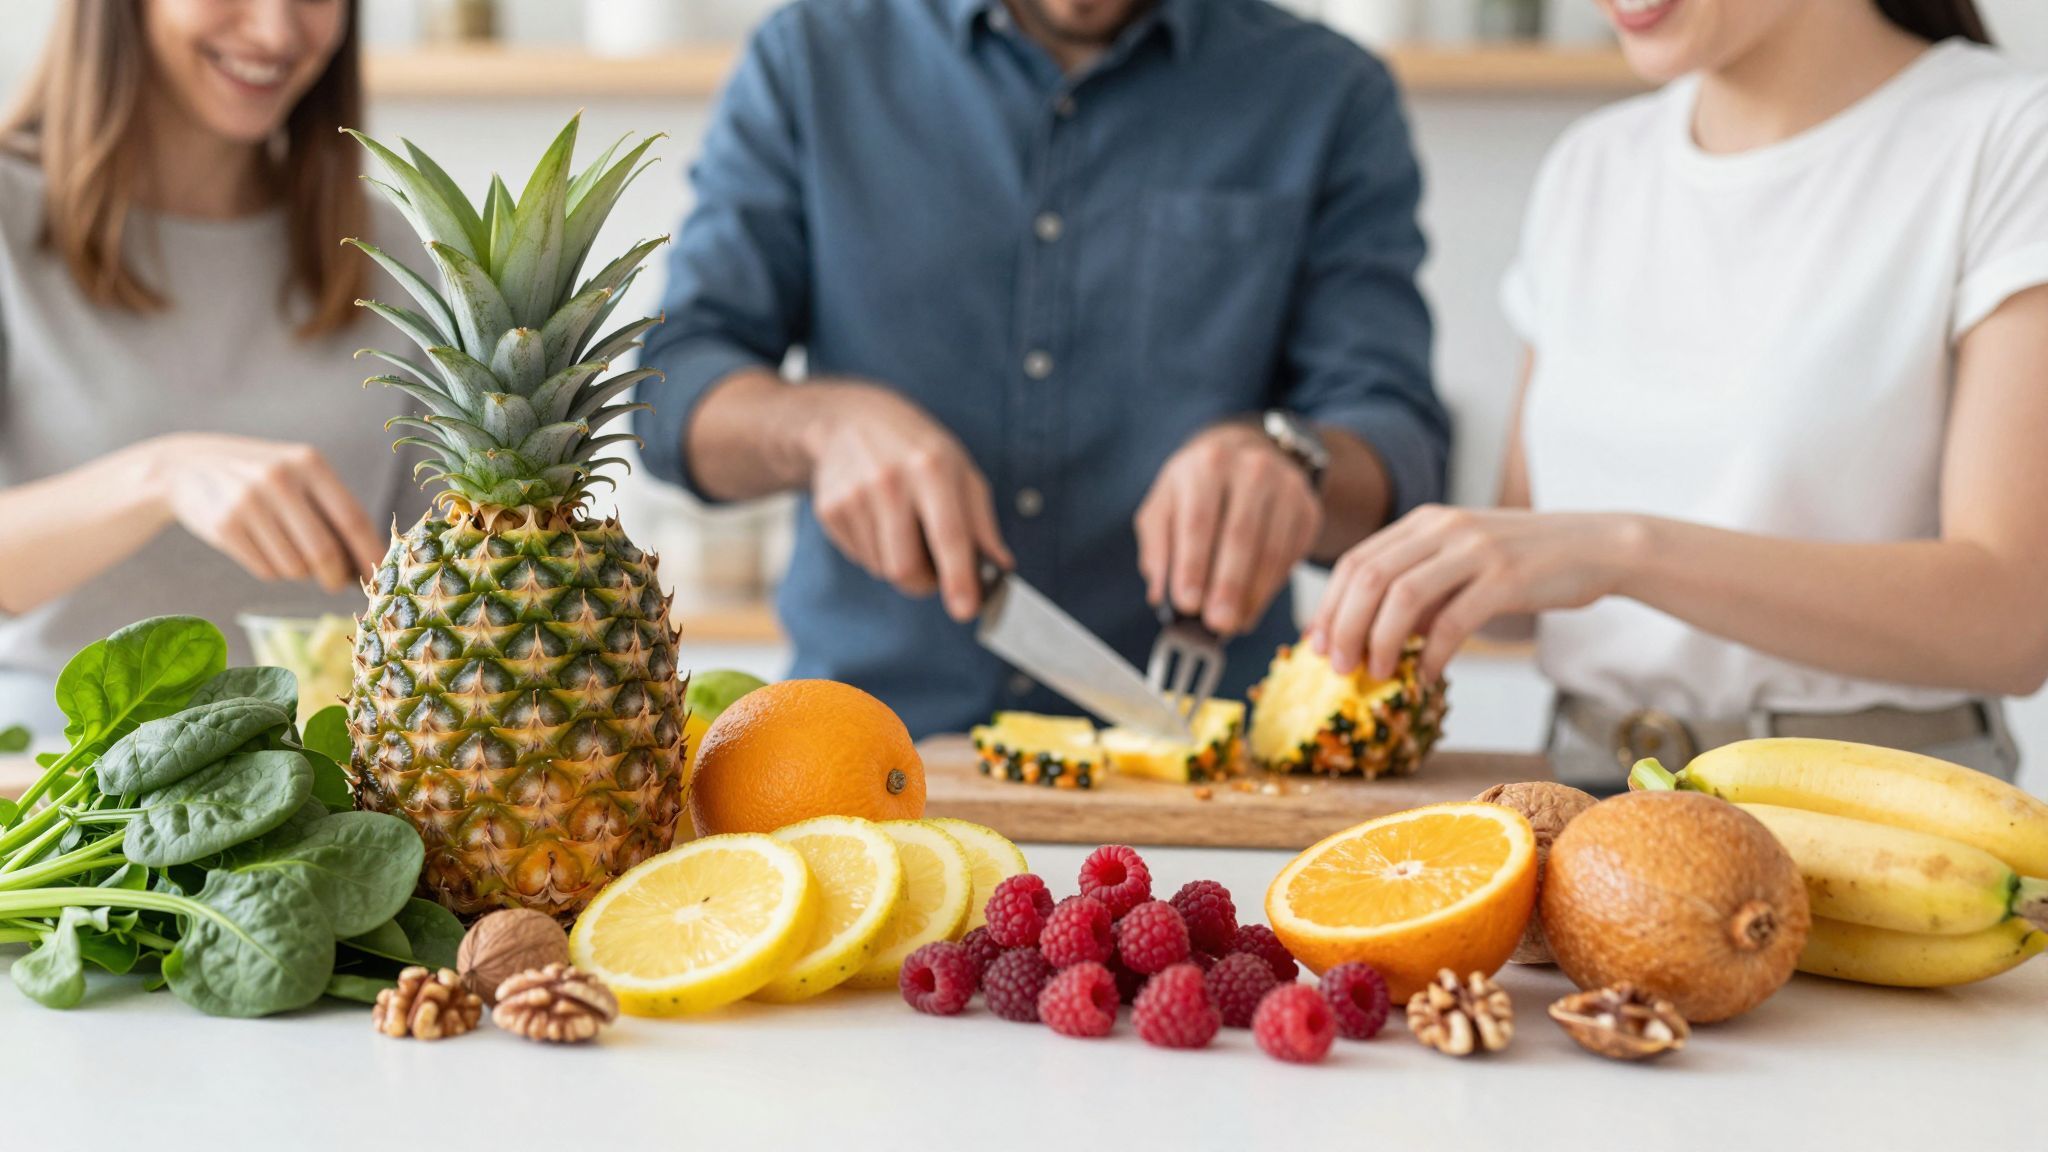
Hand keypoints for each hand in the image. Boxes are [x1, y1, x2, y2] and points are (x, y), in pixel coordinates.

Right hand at [140, 434, 384, 592]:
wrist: (188, 467)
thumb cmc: (262, 479)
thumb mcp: (299, 475)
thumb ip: (333, 509)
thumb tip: (371, 562)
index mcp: (310, 463)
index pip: (353, 519)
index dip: (370, 554)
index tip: (381, 577)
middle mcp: (280, 479)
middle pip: (324, 552)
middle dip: (336, 577)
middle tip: (335, 583)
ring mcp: (249, 502)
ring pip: (294, 567)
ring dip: (299, 572)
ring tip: (287, 550)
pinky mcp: (225, 526)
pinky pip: (266, 571)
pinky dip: (273, 570)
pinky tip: (262, 548)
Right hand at [803, 384, 1011, 620]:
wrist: (851, 420)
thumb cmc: (917, 450)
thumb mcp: (961, 471)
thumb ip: (982, 523)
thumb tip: (1000, 568)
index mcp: (931, 468)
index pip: (948, 535)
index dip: (958, 578)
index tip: (965, 610)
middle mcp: (889, 481)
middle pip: (905, 567)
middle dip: (925, 584)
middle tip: (935, 573)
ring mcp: (853, 495)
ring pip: (882, 569)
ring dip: (899, 563)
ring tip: (902, 526)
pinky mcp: (829, 509)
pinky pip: (860, 558)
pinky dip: (876, 552)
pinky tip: (877, 519)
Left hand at [1135, 422, 1321, 635]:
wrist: (1247, 456)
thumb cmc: (1198, 488)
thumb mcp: (1164, 506)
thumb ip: (1157, 547)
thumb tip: (1160, 593)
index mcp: (1208, 465)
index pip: (1199, 521)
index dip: (1192, 565)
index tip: (1187, 604)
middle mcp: (1251, 469)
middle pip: (1240, 535)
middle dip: (1228, 586)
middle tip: (1217, 623)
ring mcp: (1286, 488)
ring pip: (1272, 550)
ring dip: (1252, 594)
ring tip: (1234, 624)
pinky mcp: (1307, 509)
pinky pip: (1291, 556)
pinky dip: (1271, 588)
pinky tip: (1253, 607)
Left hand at [1306, 506, 1644, 681]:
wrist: (1597, 546)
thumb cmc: (1525, 563)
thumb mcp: (1463, 562)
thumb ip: (1422, 589)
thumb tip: (1374, 636)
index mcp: (1425, 522)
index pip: (1356, 562)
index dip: (1329, 605)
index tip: (1317, 644)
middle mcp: (1444, 527)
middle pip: (1368, 577)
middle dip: (1344, 627)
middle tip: (1339, 667)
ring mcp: (1475, 549)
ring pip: (1402, 596)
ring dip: (1381, 641)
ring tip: (1377, 674)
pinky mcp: (1507, 577)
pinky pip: (1454, 620)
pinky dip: (1433, 653)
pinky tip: (1430, 676)